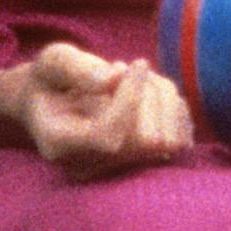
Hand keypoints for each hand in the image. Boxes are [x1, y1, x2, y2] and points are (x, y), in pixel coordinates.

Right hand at [14, 42, 192, 177]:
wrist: (52, 101)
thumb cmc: (50, 79)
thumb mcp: (53, 62)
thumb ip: (76, 68)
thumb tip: (114, 78)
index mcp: (60, 143)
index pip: (108, 135)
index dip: (131, 98)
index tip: (136, 63)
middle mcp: (89, 165)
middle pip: (144, 139)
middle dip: (150, 93)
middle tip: (129, 68)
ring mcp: (118, 169)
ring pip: (168, 139)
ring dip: (163, 97)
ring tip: (137, 78)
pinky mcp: (143, 162)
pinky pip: (180, 138)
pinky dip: (174, 107)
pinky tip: (151, 92)